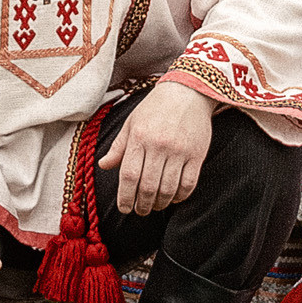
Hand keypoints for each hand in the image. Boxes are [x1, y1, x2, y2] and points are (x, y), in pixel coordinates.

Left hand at [98, 81, 216, 215]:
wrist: (188, 91)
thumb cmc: (155, 107)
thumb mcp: (132, 122)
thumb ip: (119, 146)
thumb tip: (104, 166)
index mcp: (139, 137)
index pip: (129, 175)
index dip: (125, 197)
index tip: (125, 208)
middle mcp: (159, 145)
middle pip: (148, 186)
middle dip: (142, 205)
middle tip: (140, 211)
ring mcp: (179, 151)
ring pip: (168, 189)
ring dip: (160, 203)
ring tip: (155, 206)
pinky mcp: (197, 154)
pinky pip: (189, 184)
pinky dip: (180, 196)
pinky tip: (173, 198)